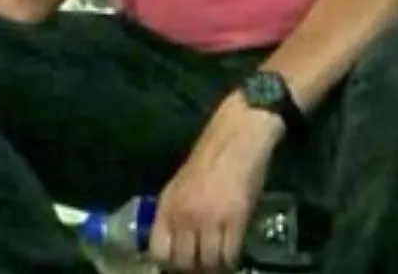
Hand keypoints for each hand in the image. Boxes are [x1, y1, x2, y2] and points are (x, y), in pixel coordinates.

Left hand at [148, 94, 283, 272]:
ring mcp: (208, 219)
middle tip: (205, 266)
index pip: (159, 253)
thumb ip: (175, 215)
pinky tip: (234, 254)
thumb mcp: (181, 187)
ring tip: (221, 261)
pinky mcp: (234, 219)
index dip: (170, 266)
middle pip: (183, 264)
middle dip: (195, 270)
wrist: (238, 137)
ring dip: (215, 267)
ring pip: (208, 264)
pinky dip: (231, 261)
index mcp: (167, 206)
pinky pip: (229, 256)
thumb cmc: (211, 159)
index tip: (182, 266)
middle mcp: (183, 215)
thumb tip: (178, 247)